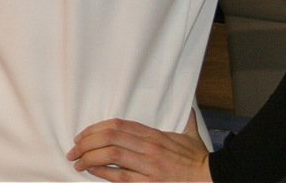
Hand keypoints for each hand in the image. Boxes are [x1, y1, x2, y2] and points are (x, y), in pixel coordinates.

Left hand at [66, 111, 210, 181]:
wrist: (212, 178)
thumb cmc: (199, 159)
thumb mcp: (191, 135)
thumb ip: (186, 120)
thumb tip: (190, 108)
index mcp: (154, 135)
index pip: (117, 125)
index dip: (95, 128)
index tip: (82, 134)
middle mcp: (149, 148)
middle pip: (109, 138)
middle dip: (86, 142)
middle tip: (73, 149)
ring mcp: (148, 166)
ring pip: (111, 156)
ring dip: (89, 158)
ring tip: (77, 162)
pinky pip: (120, 177)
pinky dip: (103, 173)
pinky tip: (92, 172)